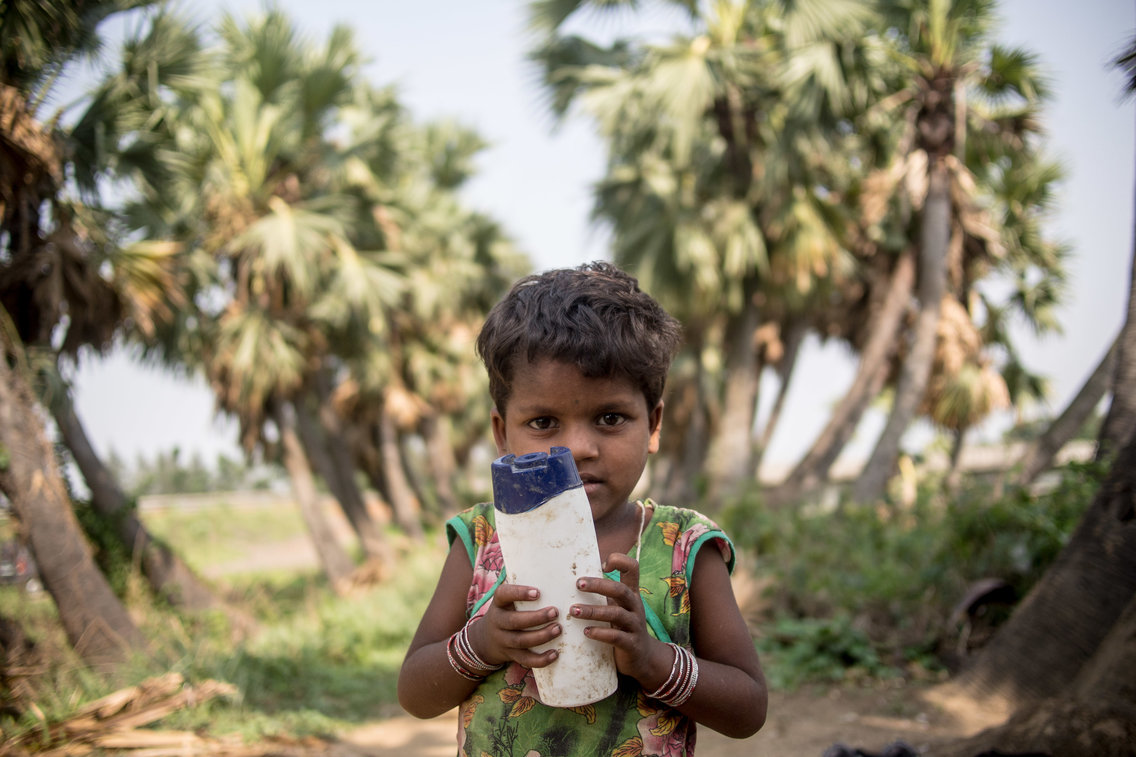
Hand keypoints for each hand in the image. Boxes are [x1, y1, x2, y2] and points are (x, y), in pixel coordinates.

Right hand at [471, 582, 561, 668]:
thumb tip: (549, 570)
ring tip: (558, 629)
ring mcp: (503, 641)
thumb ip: (520, 590)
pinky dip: (540, 659)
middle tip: (555, 612)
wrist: (485, 640)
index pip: (503, 595)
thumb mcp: (506, 601)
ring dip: (541, 636)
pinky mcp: (511, 656)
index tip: (538, 592)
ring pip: (521, 641)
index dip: (519, 593)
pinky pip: (525, 660)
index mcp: (498, 604)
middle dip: (536, 618)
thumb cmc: (505, 612)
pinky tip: (555, 653)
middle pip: (514, 621)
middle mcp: (497, 622)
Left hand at [571, 552, 667, 683]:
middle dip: (598, 585)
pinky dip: (600, 633)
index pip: (632, 568)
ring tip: (573, 610)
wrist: (643, 657)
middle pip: (620, 590)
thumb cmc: (623, 627)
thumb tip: (576, 579)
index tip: (602, 565)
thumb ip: (606, 594)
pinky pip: (616, 637)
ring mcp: (635, 625)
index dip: (620, 561)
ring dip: (593, 611)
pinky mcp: (632, 644)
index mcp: (632, 593)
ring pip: (616, 614)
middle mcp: (635, 606)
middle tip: (578, 584)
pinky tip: (586, 632)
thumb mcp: (618, 607)